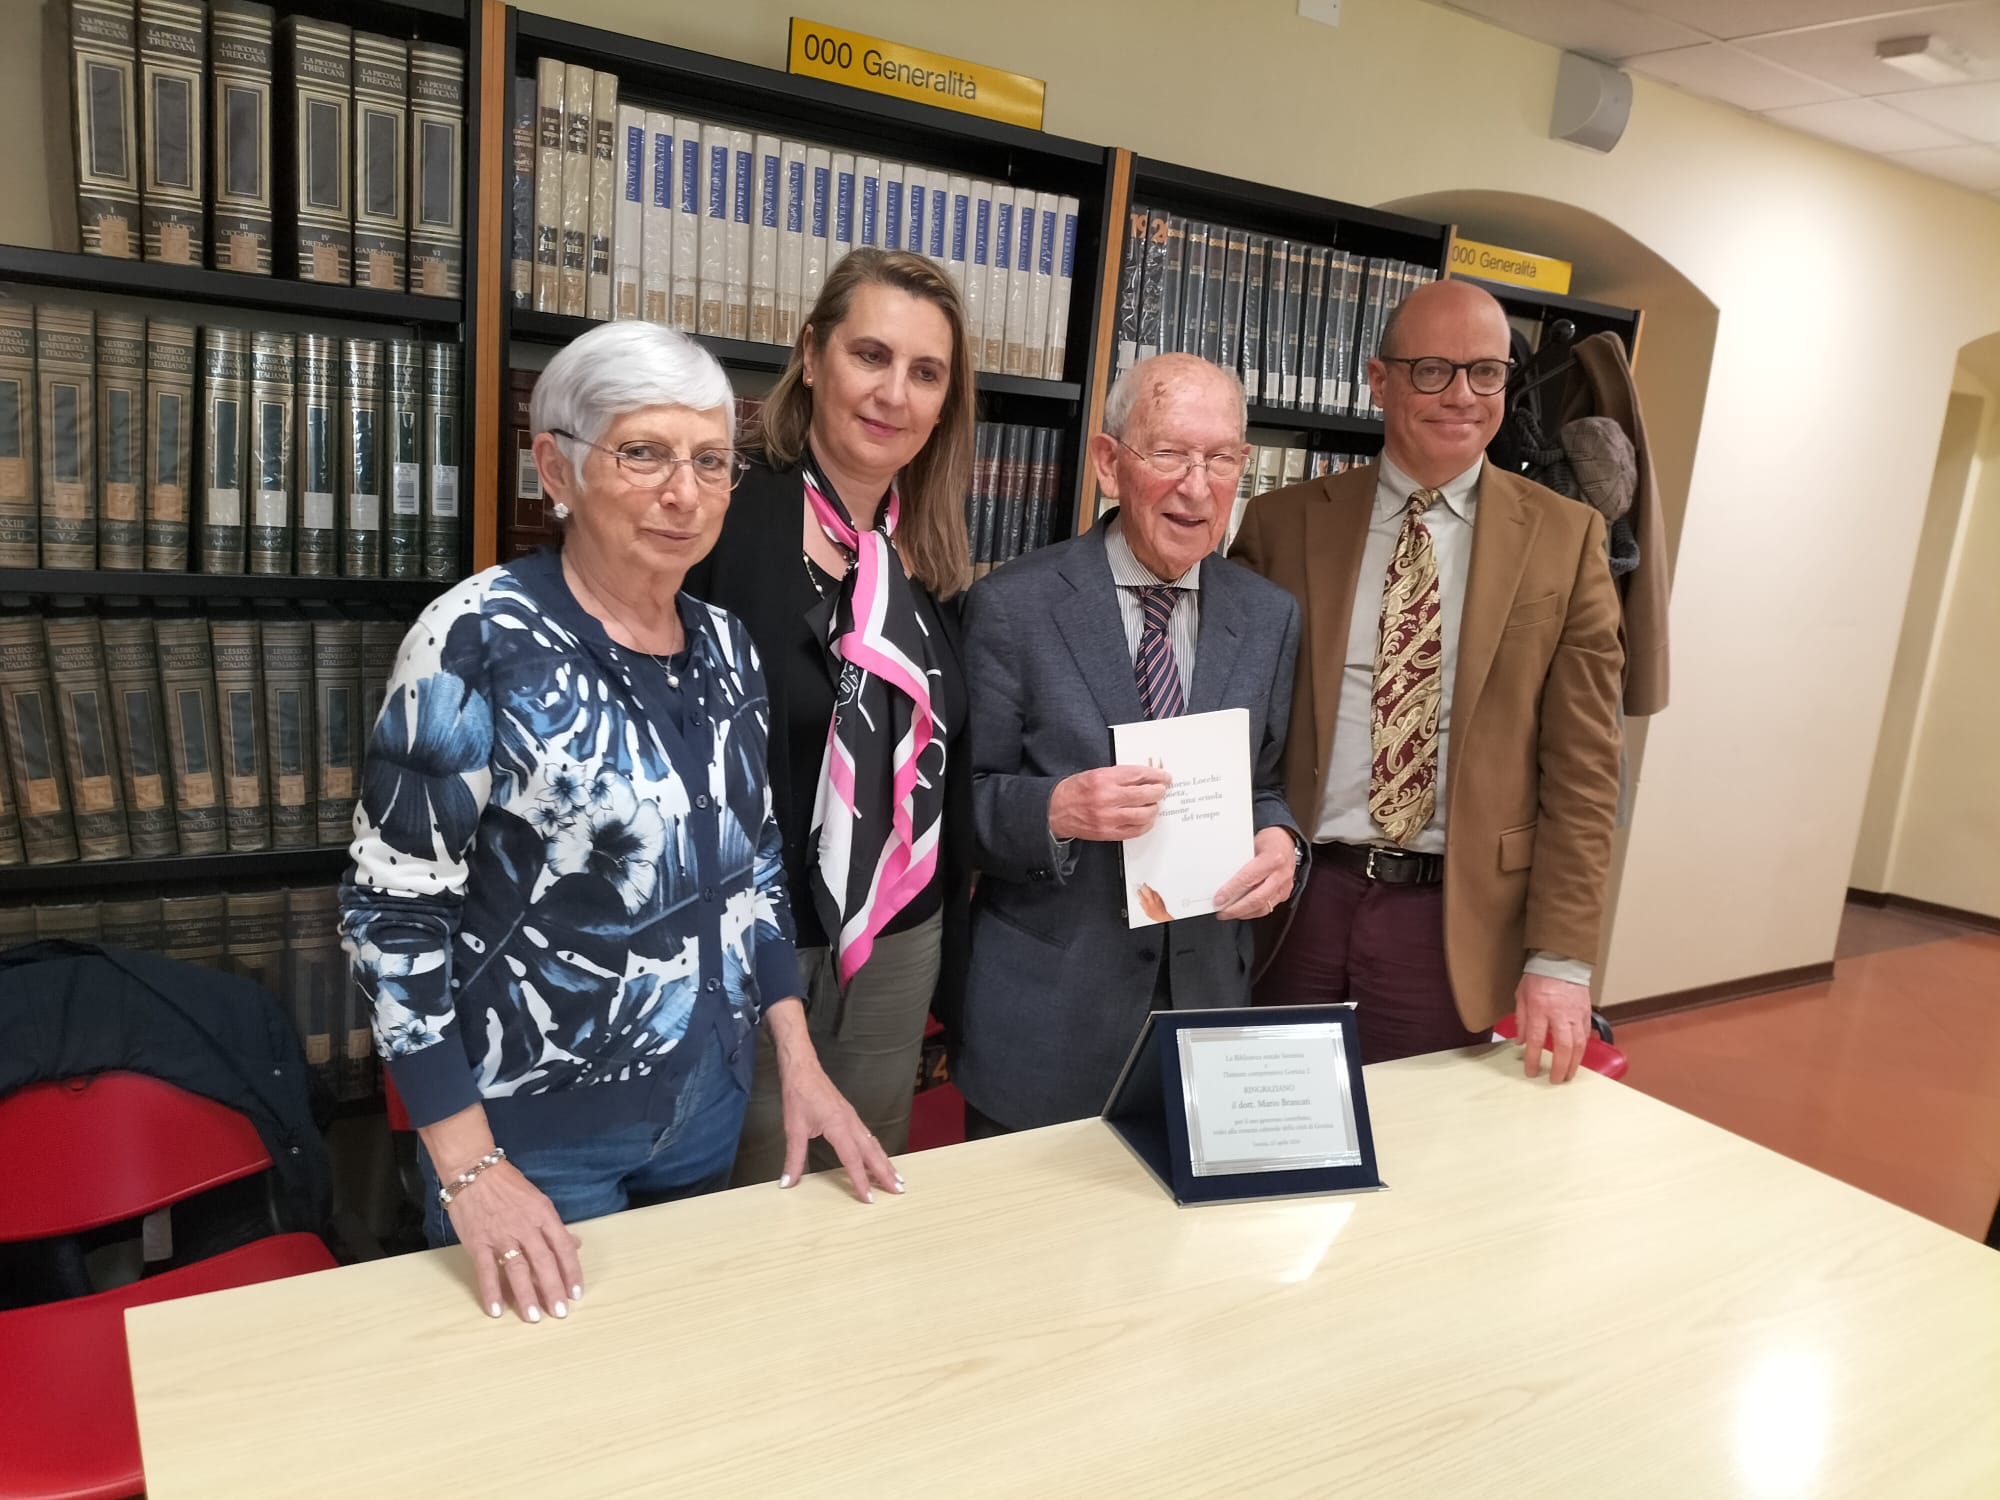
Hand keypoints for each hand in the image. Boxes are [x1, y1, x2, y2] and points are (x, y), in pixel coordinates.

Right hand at [442, 1159, 583, 1323]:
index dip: (571, 1272)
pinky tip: (497, 1310)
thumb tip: (575, 1245)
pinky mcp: (478, 1242)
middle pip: (544, 1262)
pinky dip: (491, 1291)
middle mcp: (525, 1226)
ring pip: (518, 1269)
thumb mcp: (538, 1200)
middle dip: (553, 1289)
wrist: (473, 1171)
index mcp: (543, 1214)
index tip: (577, 1293)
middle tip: (560, 1313)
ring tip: (533, 1317)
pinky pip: (487, 1271)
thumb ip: (555, 1226)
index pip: (563, 1247)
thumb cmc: (507, 1185)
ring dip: (527, 1295)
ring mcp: (501, 1235)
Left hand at [767, 999, 903, 1203]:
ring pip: (873, 1144)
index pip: (852, 1159)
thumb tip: (787, 1183)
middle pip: (873, 1152)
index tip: (869, 1199)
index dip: (860, 1180)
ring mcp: (853, 1118)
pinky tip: (878, 1158)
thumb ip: (793, 1159)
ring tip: (896, 1178)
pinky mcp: (850, 1116)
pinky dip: (877, 1151)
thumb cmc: (799, 1095)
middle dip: (886, 1172)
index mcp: (838, 1126)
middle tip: (899, 1190)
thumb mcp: (793, 1129)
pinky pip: (868, 1137)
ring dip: (885, 1162)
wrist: (803, 1069)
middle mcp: (851, 1122)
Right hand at [1048, 765, 1172, 840]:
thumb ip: (1120, 775)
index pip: (1138, 775)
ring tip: (1154, 805)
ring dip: (1154, 808)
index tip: (1164, 777)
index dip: (1156, 776)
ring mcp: (1108, 817)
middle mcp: (1107, 797)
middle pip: (1145, 794)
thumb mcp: (1096, 773)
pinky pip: (1135, 830)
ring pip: (1144, 814)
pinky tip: (1146, 819)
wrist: (1055, 811)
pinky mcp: (1109, 832)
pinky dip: (1146, 824)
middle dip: (1159, 791)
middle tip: (1161, 790)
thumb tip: (1146, 777)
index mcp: (1104, 778)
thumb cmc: (1075, 791)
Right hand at [1136, 883, 1170, 922]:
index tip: (1138, 890)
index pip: (1142, 896)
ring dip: (1150, 888)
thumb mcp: (1146, 912)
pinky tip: (1153, 891)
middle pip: (1148, 891)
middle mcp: (1152, 900)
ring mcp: (1156, 899)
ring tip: (1148, 887)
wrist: (1162, 915)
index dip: (1139, 892)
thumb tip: (1141, 902)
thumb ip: (1143, 906)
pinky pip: (1156, 893)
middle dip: (1145, 886)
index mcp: (1147, 904)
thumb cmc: (1155, 915)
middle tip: (1143, 884)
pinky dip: (1154, 891)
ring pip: (1153, 891)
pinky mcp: (1160, 898)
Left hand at [1213, 827, 1297, 920]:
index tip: (1219, 899)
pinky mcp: (1285, 894)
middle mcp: (1281, 874)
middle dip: (1236, 909)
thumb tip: (1220, 878)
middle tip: (1222, 912)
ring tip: (1229, 913)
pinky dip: (1253, 912)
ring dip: (1243, 913)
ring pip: (1263, 907)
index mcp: (1272, 858)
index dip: (1231, 891)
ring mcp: (1285, 885)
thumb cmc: (1268, 841)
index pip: (1248, 878)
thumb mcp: (1252, 843)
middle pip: (1257, 898)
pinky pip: (1268, 908)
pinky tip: (1242, 912)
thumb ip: (1240, 861)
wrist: (1286, 841)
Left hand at [1514, 973, 1592, 1083]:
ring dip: (1574, 1063)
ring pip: (1579, 1044)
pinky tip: (1577, 1058)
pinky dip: (1582, 1049)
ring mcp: (1575, 1014)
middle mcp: (1560, 1014)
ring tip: (1568, 1075)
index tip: (1532, 1072)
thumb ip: (1521, 1020)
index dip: (1534, 1059)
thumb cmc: (1537, 977)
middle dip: (1560, 1067)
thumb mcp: (1521, 996)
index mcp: (1540, 1009)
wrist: (1560, 960)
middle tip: (1556, 1080)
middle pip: (1563, 1046)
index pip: (1537, 1040)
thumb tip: (1521, 1042)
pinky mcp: (1586, 1012)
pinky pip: (1586, 1035)